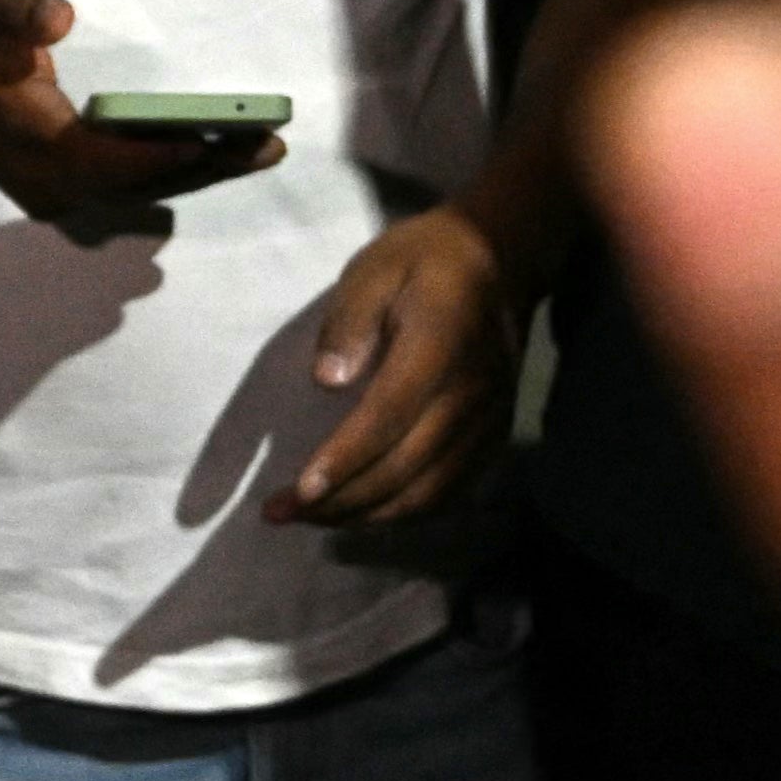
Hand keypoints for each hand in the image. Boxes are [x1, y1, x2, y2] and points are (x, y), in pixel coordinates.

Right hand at [0, 0, 285, 238]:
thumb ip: (18, 9)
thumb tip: (57, 18)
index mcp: (27, 138)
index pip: (102, 159)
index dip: (159, 153)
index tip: (216, 140)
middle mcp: (43, 179)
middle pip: (135, 183)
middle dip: (203, 165)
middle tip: (269, 144)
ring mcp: (52, 191)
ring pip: (136, 191)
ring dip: (198, 173)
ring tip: (262, 150)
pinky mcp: (62, 188)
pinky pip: (126, 187)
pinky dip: (173, 172)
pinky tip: (218, 155)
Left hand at [280, 202, 525, 527]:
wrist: (501, 261)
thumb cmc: (424, 262)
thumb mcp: (375, 267)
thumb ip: (350, 320)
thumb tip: (328, 380)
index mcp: (440, 345)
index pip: (390, 415)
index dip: (344, 459)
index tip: (300, 490)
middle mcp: (471, 393)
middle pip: (405, 466)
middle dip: (340, 500)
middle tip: (279, 513)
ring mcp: (489, 420)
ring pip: (428, 491)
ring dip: (366, 515)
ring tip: (310, 519)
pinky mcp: (494, 437)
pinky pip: (449, 492)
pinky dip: (402, 513)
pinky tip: (360, 513)